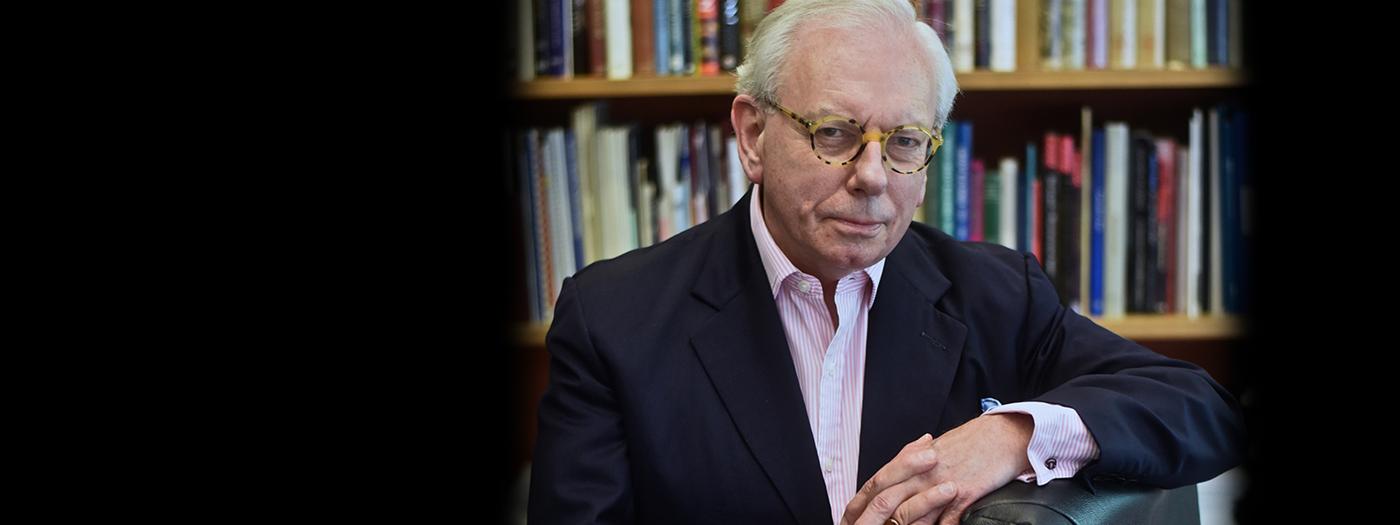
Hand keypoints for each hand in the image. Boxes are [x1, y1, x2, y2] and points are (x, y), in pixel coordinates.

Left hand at [841, 414, 1033, 524]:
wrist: (1000, 436)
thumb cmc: (970, 444)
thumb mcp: (936, 449)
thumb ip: (914, 462)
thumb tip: (899, 476)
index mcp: (914, 462)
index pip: (879, 482)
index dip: (862, 501)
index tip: (852, 517)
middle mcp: (923, 473)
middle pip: (890, 499)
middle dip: (876, 519)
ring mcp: (942, 484)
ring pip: (914, 513)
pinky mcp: (964, 494)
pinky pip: (946, 519)